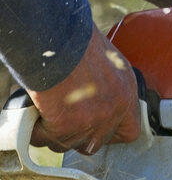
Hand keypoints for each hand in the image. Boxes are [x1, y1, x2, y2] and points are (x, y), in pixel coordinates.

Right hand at [29, 24, 140, 153]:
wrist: (55, 36)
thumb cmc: (75, 39)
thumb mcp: (105, 59)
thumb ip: (106, 83)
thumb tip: (92, 96)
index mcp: (126, 91)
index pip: (130, 132)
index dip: (111, 134)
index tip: (97, 128)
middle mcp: (113, 109)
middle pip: (95, 143)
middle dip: (78, 136)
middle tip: (63, 121)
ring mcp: (91, 120)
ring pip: (67, 143)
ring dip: (54, 132)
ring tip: (45, 112)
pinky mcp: (65, 125)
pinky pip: (45, 138)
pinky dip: (35, 129)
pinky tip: (34, 114)